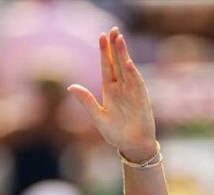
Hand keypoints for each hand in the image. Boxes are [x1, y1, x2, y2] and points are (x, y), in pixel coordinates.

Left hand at [67, 27, 156, 161]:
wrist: (132, 145)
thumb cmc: (116, 133)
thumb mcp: (98, 116)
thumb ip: (86, 101)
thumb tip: (71, 86)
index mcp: (110, 90)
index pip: (106, 67)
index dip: (105, 52)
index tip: (102, 36)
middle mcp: (121, 87)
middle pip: (117, 63)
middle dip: (115, 47)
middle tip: (112, 30)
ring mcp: (132, 91)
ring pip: (127, 68)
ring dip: (123, 54)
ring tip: (119, 38)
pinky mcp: (141, 98)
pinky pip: (136, 82)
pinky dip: (132, 72)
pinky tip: (127, 62)